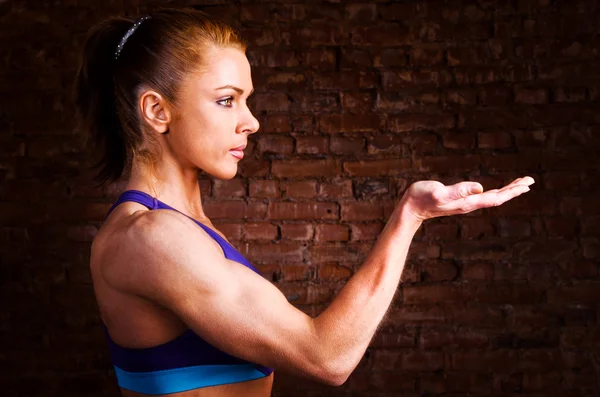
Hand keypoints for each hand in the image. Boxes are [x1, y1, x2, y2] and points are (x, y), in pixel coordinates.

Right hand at [401, 176, 534, 221]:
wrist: (410, 208)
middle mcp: (469, 204)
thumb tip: (480, 187)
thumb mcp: (439, 191)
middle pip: (497, 198)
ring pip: (491, 197)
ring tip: (519, 184)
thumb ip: (458, 190)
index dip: (512, 191)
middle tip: (530, 181)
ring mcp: (464, 203)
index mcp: (468, 202)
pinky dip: (494, 191)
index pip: (496, 197)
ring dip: (506, 190)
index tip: (526, 184)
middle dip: (514, 189)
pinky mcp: (459, 200)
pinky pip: (482, 196)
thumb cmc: (421, 197)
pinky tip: (495, 190)